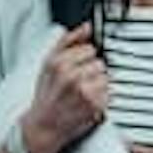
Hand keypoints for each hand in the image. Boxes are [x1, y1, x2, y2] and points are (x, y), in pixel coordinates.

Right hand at [20, 24, 109, 152]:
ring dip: (97, 84)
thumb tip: (87, 26)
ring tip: (81, 92)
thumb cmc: (46, 94)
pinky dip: (100, 97)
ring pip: (105, 76)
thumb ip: (68, 41)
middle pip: (99, 62)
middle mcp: (72, 76)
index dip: (83, 58)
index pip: (89, 48)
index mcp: (59, 62)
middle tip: (77, 83)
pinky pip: (108, 92)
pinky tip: (86, 102)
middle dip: (91, 71)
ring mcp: (85, 91)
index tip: (75, 68)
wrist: (44, 126)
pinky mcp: (96, 105)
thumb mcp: (48, 63)